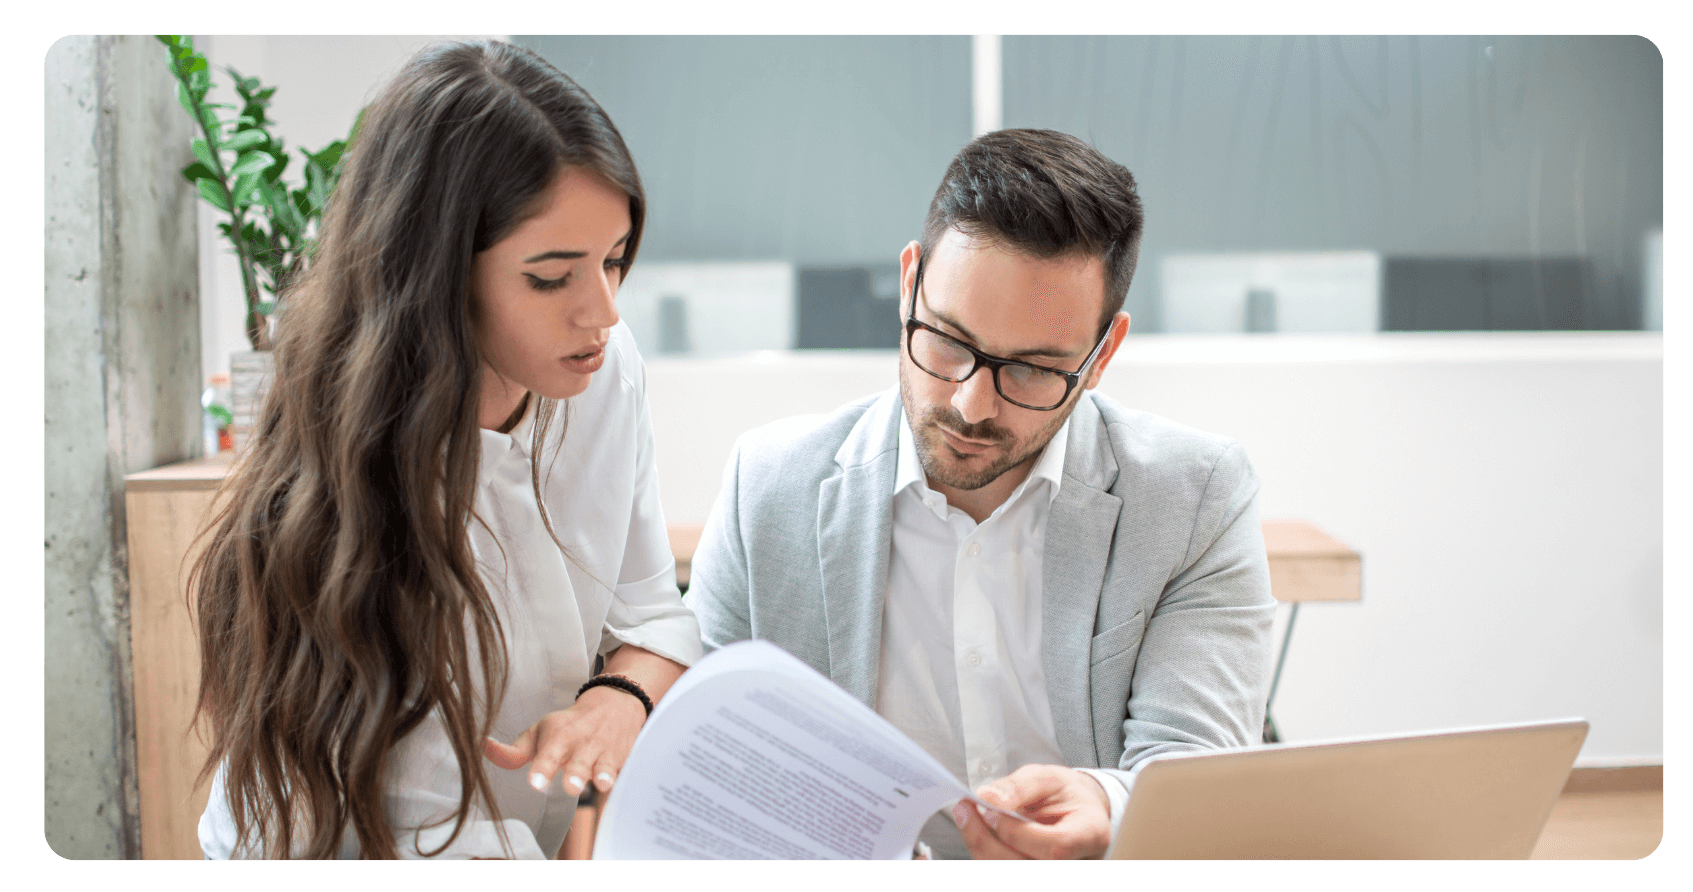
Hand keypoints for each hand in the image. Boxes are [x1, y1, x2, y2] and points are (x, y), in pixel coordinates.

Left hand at [483, 683, 647, 796]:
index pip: (549, 754)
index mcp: (559, 737)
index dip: (543, 769)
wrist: (615, 703)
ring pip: (605, 766)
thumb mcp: (540, 733)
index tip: (537, 782)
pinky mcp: (624, 757)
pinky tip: (624, 783)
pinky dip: (625, 777)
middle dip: (576, 774)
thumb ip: (513, 751)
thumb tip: (482, 748)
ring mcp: (605, 752)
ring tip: (601, 782)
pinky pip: (626, 770)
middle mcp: (582, 744)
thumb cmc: (570, 726)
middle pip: (579, 763)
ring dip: (603, 774)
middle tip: (571, 786)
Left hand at [951, 764, 1112, 859]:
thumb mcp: (1049, 777)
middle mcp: (1077, 862)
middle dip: (987, 842)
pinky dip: (986, 851)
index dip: (1018, 833)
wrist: (1075, 811)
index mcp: (1090, 834)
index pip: (1055, 846)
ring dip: (981, 847)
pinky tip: (977, 831)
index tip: (991, 809)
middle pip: (1026, 866)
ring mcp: (1057, 868)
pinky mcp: (1035, 868)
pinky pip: (1004, 864)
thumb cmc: (1065, 794)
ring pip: (1010, 868)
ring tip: (967, 817)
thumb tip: (989, 797)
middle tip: (964, 810)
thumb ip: (1021, 786)